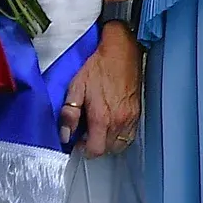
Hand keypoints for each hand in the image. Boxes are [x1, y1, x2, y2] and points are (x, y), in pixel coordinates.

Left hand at [60, 23, 142, 157]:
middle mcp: (119, 122)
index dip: (84, 149)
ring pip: (120, 144)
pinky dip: (120, 135)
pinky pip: (130, 135)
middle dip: (96, 145)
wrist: (121, 52)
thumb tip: (65, 135)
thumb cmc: (98, 68)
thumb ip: (69, 114)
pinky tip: (112, 123)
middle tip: (87, 133)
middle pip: (108, 150)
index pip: (95, 150)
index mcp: (101, 118)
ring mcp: (130, 119)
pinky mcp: (137, 113)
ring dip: (108, 141)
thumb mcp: (76, 87)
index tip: (79, 141)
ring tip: (99, 129)